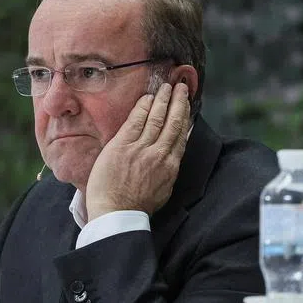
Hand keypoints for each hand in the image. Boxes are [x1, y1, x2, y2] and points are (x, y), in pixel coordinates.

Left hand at [86, 82, 190, 219]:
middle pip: (173, 123)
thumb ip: (169, 170)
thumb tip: (173, 155)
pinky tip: (148, 97)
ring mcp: (141, 149)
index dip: (185, 118)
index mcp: (170, 167)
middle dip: (179, 103)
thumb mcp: (163, 190)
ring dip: (164, 100)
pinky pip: (136, 121)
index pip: (181, 136)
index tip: (187, 107)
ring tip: (168, 87)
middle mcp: (159, 154)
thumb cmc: (137, 206)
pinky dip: (144, 107)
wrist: (116, 214)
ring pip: (157, 118)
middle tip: (182, 88)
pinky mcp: (122, 145)